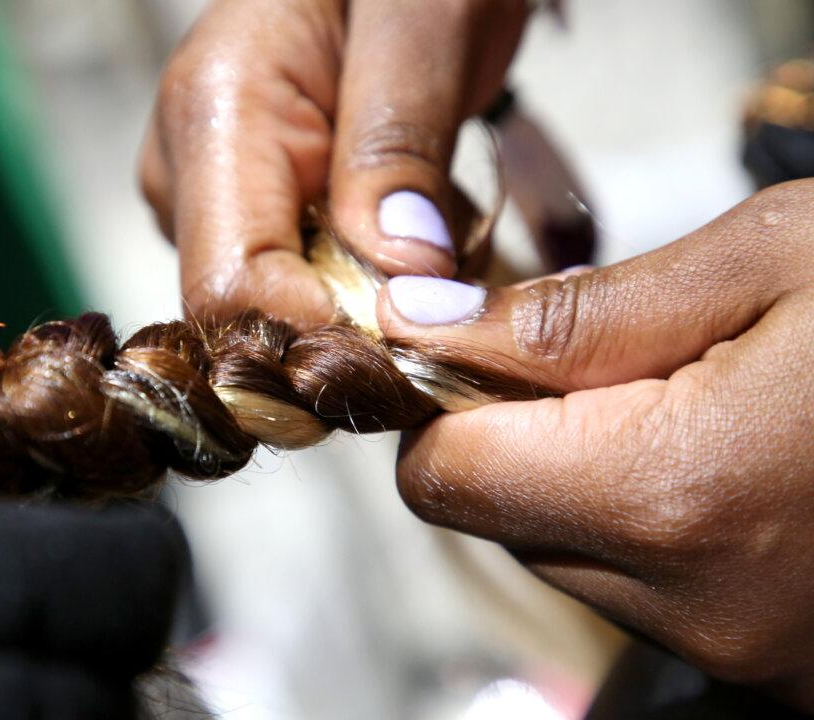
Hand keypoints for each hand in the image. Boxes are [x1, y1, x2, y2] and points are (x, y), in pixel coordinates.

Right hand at [141, 0, 529, 327]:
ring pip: (274, 312)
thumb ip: (400, 145)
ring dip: (366, 305)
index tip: (424, 326)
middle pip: (249, 314)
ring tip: (430, 229)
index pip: (234, 289)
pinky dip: (361, 286)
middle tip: (447, 273)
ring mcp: (204, 200)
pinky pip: (291, 289)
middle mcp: (185, 171)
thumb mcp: (427, 23)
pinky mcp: (237, 216)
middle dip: (356, 322)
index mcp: (215, 113)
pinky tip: (399, 233)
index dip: (326, 332)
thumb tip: (402, 274)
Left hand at [377, 180, 813, 709]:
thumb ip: (576, 314)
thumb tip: (426, 329)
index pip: (441, 475)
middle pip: (495, 516)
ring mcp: (738, 647)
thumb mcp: (771, 262)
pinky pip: (640, 587)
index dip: (441, 397)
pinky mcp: (771, 662)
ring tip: (689, 402)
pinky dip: (647, 520)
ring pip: (564, 552)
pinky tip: (727, 459)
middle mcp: (693, 602)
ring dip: (585, 473)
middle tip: (610, 360)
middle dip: (515, 432)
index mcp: (675, 494)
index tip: (481, 341)